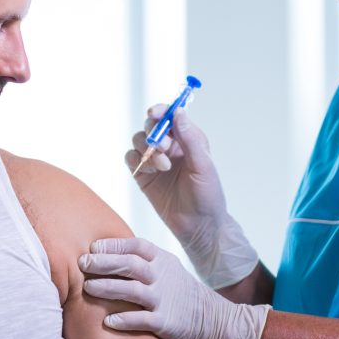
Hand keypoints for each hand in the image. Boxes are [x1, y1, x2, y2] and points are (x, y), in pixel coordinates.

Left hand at [79, 237, 270, 338]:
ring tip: (87, 289)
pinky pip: (141, 319)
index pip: (137, 246)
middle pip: (130, 264)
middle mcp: (164, 277)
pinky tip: (107, 321)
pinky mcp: (167, 323)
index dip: (114, 244)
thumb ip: (148, 265)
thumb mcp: (171, 273)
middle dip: (103, 263)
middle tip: (82, 264)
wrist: (220, 323)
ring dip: (107, 288)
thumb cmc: (187, 298)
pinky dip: (124, 320)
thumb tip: (112, 259)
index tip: (93, 247)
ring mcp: (166, 299)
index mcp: (165, 262)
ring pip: (131, 289)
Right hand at [128, 107, 257, 288]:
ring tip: (162, 166)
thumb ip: (190, 138)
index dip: (161, 111)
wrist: (198, 227)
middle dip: (153, 133)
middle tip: (163, 147)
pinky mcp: (143, 176)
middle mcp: (171, 147)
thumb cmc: (207, 196)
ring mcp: (155, 161)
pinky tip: (151, 171)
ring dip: (146, 149)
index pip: (171, 117)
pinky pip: (131, 159)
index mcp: (189, 140)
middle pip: (150, 126)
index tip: (154, 113)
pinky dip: (136, 160)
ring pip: (138, 141)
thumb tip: (178, 112)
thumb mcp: (203, 165)